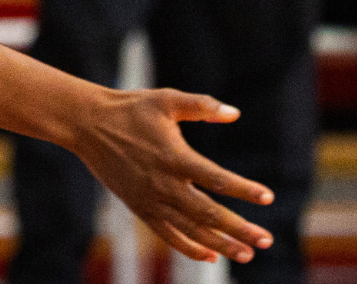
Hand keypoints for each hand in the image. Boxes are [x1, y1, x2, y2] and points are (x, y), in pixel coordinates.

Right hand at [70, 88, 275, 262]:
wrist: (89, 125)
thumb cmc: (131, 109)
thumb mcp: (167, 100)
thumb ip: (202, 106)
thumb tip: (234, 113)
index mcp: (174, 157)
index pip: (216, 179)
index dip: (244, 190)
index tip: (267, 198)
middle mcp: (164, 184)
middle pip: (207, 213)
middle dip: (238, 228)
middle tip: (265, 240)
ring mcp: (150, 201)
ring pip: (190, 230)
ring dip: (220, 244)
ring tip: (246, 253)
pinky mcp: (140, 209)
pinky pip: (168, 235)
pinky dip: (189, 247)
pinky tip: (210, 255)